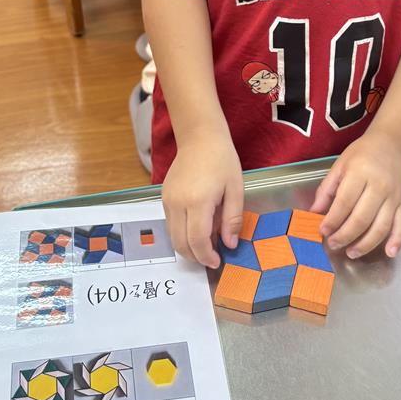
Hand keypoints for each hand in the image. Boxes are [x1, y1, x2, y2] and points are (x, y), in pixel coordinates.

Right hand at [162, 129, 242, 268]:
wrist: (200, 137)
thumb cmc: (222, 160)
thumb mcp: (236, 189)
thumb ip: (233, 219)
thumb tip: (230, 245)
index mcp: (198, 201)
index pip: (197, 241)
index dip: (207, 256)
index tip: (218, 262)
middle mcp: (178, 203)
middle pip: (181, 243)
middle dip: (196, 257)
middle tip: (211, 258)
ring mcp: (168, 200)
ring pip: (173, 236)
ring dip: (188, 246)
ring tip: (207, 243)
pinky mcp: (164, 197)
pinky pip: (170, 223)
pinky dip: (182, 233)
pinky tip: (197, 227)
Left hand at [310, 129, 400, 258]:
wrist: (392, 144)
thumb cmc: (362, 154)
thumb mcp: (340, 165)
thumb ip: (326, 189)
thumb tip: (314, 213)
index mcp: (360, 173)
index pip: (345, 202)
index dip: (332, 220)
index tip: (323, 230)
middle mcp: (379, 186)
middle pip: (362, 218)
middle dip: (345, 235)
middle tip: (333, 244)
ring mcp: (393, 196)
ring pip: (381, 226)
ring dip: (366, 244)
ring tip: (351, 252)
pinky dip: (397, 241)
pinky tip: (390, 253)